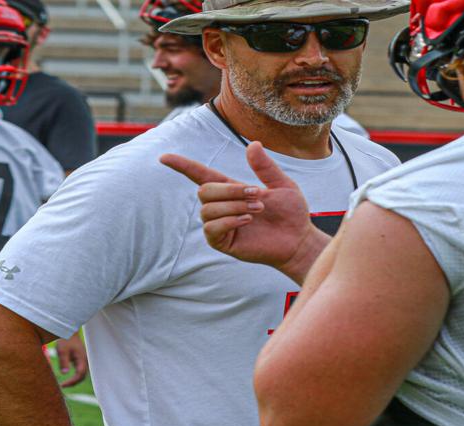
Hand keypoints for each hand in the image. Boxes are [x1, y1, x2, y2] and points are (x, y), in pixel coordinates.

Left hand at [54, 335, 88, 386]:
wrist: (69, 331)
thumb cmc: (65, 340)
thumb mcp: (62, 350)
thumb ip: (63, 361)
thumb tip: (64, 373)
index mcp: (82, 359)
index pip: (79, 375)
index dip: (71, 382)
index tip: (62, 385)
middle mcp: (85, 361)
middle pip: (82, 376)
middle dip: (73, 383)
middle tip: (63, 386)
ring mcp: (84, 360)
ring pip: (82, 374)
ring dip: (75, 380)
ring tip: (65, 384)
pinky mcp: (81, 359)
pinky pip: (80, 371)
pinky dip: (75, 376)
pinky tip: (68, 377)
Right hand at [159, 141, 328, 278]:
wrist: (299, 240)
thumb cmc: (291, 213)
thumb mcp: (282, 185)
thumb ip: (265, 167)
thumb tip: (253, 144)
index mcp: (230, 190)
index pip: (199, 175)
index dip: (182, 166)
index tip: (164, 158)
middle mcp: (221, 206)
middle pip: (204, 190)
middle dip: (230, 191)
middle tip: (257, 195)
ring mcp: (220, 225)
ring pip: (208, 209)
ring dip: (234, 206)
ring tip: (258, 209)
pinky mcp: (222, 242)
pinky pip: (212, 228)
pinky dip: (229, 221)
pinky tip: (247, 220)